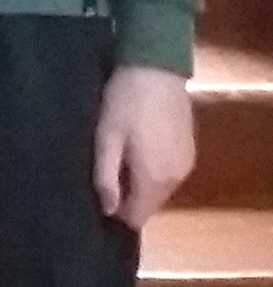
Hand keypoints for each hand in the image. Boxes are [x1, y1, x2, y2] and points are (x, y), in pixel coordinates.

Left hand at [95, 64, 194, 230]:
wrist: (157, 68)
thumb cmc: (126, 103)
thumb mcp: (106, 139)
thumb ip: (106, 177)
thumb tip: (108, 211)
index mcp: (155, 179)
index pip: (137, 217)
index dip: (116, 212)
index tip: (96, 198)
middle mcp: (177, 178)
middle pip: (149, 204)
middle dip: (127, 197)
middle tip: (102, 175)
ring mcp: (187, 164)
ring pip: (159, 189)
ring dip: (139, 183)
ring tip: (116, 159)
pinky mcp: (190, 150)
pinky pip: (168, 173)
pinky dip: (152, 170)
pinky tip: (136, 149)